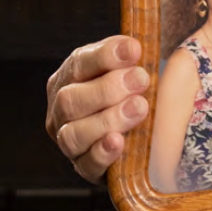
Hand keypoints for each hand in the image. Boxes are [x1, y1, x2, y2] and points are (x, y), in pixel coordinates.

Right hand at [45, 35, 150, 181]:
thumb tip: (138, 43)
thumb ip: (134, 55)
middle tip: (141, 80)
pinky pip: (87, 164)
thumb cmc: (140, 93)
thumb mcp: (136, 69)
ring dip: (108, 119)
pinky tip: (119, 142)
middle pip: (71, 99)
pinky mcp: (85, 167)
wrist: (148, 137)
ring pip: (74, 133)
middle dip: (108, 89)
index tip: (134, 49)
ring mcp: (70, 140)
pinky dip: (102, 153)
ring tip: (139, 108)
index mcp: (72, 77)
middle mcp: (62, 108)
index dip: (105, 56)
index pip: (80, 63)